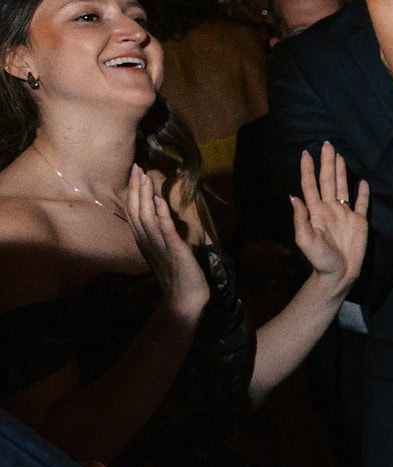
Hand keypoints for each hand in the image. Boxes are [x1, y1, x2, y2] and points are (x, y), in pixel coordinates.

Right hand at [127, 166, 210, 323]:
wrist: (184, 299)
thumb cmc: (179, 275)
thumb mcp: (167, 250)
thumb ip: (164, 234)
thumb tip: (164, 216)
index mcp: (145, 241)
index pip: (135, 212)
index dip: (133, 192)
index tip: (134, 174)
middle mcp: (148, 241)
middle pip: (136, 211)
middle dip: (136, 188)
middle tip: (136, 167)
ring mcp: (159, 246)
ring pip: (147, 217)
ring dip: (145, 196)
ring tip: (145, 177)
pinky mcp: (174, 251)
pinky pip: (165, 230)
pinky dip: (161, 215)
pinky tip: (159, 201)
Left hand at [292, 143, 371, 296]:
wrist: (340, 273)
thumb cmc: (320, 259)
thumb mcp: (306, 240)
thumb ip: (301, 219)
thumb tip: (294, 197)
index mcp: (316, 211)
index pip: (311, 185)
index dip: (308, 169)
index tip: (306, 153)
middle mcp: (330, 208)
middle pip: (327, 180)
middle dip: (326, 162)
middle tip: (327, 144)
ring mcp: (345, 214)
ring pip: (342, 187)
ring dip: (340, 171)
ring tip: (339, 155)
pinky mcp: (359, 222)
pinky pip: (361, 203)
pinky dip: (362, 192)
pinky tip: (362, 181)